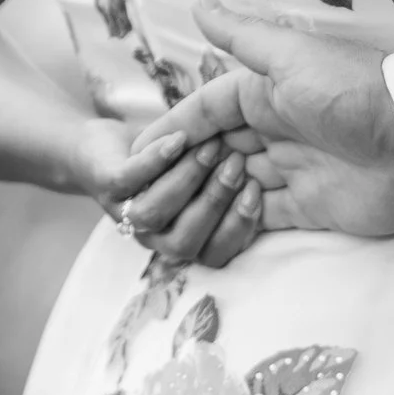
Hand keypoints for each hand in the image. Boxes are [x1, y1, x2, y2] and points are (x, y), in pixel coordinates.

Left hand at [68, 104, 265, 270]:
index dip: (238, 230)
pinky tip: (178, 138)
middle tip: (236, 164)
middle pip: (186, 242)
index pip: (216, 256)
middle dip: (215, 203)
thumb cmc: (173, 161)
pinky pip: (128, 180)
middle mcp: (156, 238)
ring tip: (209, 148)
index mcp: (187, 240)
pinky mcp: (106, 185)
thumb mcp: (211, 175)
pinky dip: (155, 160)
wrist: (106, 147)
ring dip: (186, 181)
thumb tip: (287, 174)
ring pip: (156, 214)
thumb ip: (240, 184)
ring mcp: (128, 214)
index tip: (257, 193)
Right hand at [160, 0, 393, 241]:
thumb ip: (241, 36)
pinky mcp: (307, 209)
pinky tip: (223, 220)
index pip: (202, 114)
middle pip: (209, 155)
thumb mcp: (290, 56)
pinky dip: (234, 225)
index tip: (137, 156)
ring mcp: (289, 172)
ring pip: (226, 190)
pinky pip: (257, 222)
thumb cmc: (353, 91)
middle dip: (179, 173)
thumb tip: (199, 3)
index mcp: (262, 95)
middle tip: (151, 192)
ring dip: (204, 201)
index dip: (169, 134)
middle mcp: (272, 132)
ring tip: (191, 206)